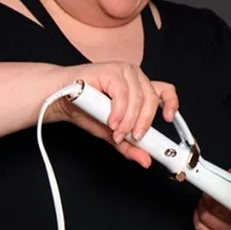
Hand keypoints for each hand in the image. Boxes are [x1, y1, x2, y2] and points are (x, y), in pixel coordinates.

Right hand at [51, 60, 178, 169]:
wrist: (59, 99)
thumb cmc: (83, 109)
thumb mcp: (111, 133)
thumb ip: (129, 145)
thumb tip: (145, 160)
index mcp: (138, 88)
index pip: (165, 91)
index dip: (171, 104)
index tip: (167, 120)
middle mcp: (134, 77)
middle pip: (151, 99)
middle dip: (143, 123)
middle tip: (134, 137)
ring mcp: (123, 71)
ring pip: (138, 98)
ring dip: (129, 120)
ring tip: (117, 131)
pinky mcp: (110, 70)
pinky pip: (122, 93)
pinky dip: (119, 111)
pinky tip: (112, 121)